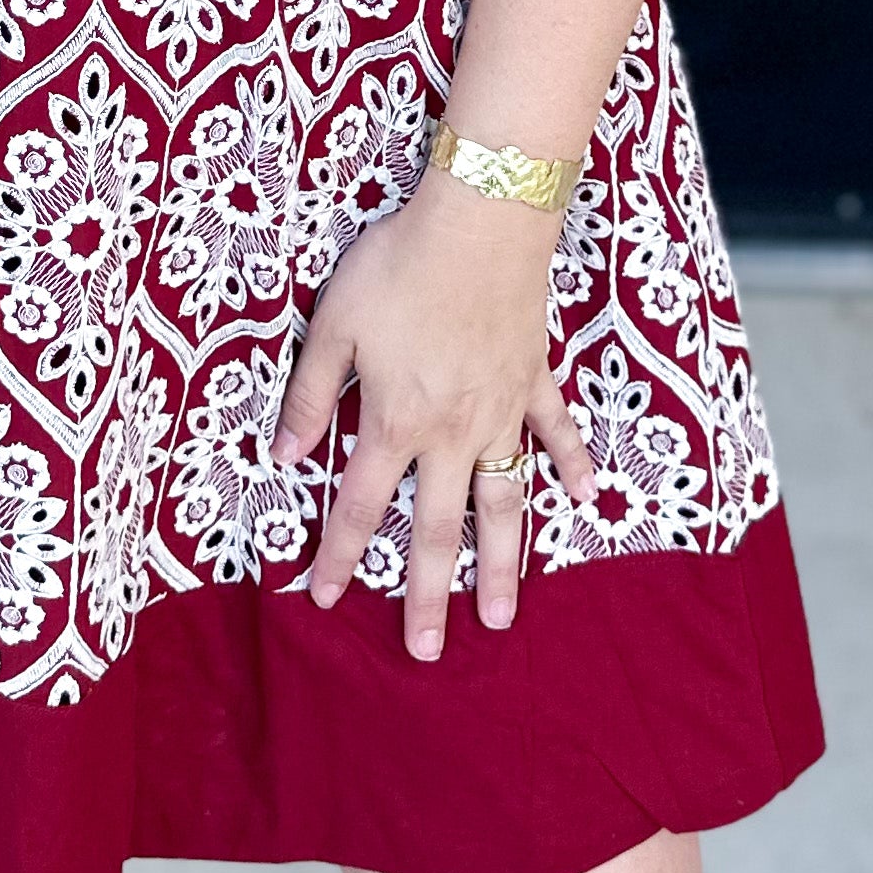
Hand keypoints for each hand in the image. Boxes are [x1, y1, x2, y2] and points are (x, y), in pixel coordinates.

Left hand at [274, 168, 595, 658]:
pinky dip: (572, 466)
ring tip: (501, 617)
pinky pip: (557, 433)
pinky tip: (586, 500)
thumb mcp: (333, 325)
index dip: (336, 556)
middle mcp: (451, 432)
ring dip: (502, 564)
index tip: (322, 600)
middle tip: (426, 652)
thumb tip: (285, 458)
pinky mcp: (535, 379)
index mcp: (395, 422)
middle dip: (426, 596)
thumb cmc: (398, 266)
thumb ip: (310, 396)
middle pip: (437, 530)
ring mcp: (501, 410)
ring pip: (503, 503)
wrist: (482, 220)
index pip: (359, 506)